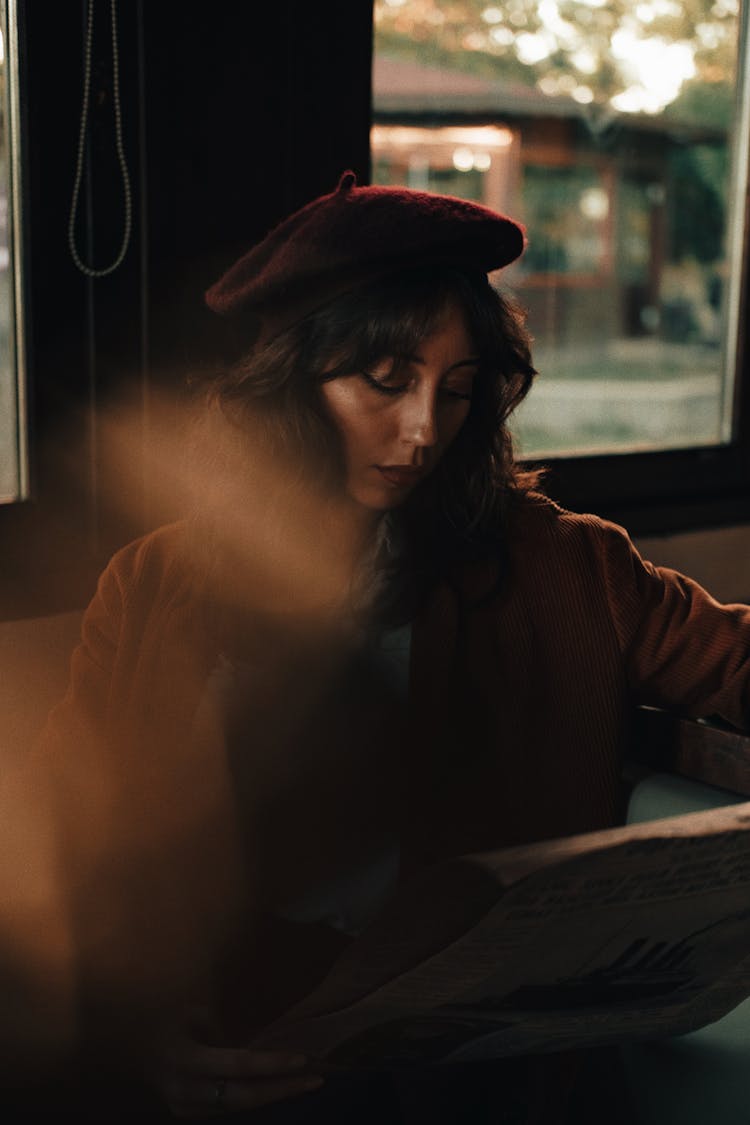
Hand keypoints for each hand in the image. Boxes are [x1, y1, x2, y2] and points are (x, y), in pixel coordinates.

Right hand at [153, 1020, 323, 1117]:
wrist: (135, 1048)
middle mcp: (185, 1091)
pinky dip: (257, 1099)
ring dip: (274, 1096)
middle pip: (243, 1096)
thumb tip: (260, 1041)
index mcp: (185, 1059)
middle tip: (316, 1078)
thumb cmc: (167, 1021)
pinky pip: (229, 1110)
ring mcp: (185, 1109)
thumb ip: (222, 1030)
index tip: (303, 1058)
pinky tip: (280, 1089)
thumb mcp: (193, 1013)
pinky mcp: (189, 1115)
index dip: (272, 1064)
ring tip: (306, 1083)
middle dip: (282, 1089)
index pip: (237, 1065)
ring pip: (239, 1108)